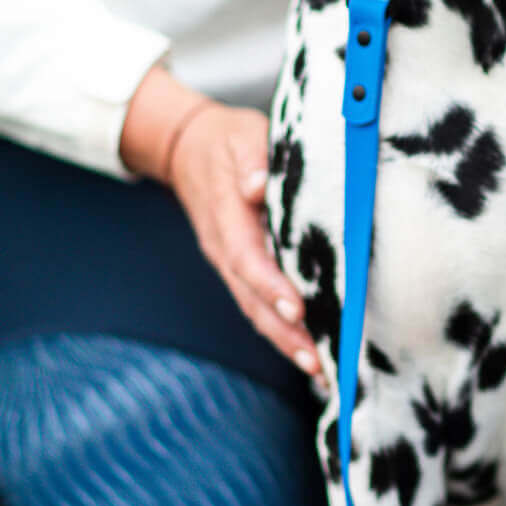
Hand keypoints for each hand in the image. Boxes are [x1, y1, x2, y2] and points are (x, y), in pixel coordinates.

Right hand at [120, 67, 320, 379]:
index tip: (298, 310)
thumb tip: (256, 185)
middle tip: (316, 361)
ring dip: (283, 341)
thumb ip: (253, 158)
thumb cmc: (226, 140)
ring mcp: (228, 261)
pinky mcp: (238, 268)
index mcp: (226, 216)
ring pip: (253, 309)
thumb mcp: (242, 136)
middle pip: (250, 299)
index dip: (270, 287)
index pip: (247, 259)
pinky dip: (279, 330)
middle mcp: (223, 248)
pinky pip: (256, 304)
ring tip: (318, 368)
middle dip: (282, 333)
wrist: (187, 147)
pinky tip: (308, 350)